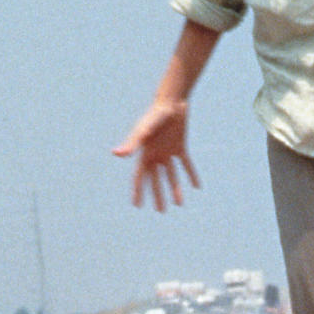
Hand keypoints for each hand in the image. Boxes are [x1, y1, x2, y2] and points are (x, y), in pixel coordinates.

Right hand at [112, 96, 200, 211]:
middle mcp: (155, 155)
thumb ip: (132, 144)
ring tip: (179, 204)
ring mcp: (167, 151)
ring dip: (175, 189)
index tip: (137, 206)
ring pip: (171, 175)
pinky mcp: (180, 146)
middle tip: (161, 211)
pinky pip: (186, 163)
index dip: (138, 191)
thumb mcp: (143, 131)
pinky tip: (196, 186)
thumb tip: (117, 154)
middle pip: (156, 180)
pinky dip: (190, 174)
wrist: (171, 101)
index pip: (140, 177)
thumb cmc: (155, 116)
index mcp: (145, 154)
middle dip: (158, 195)